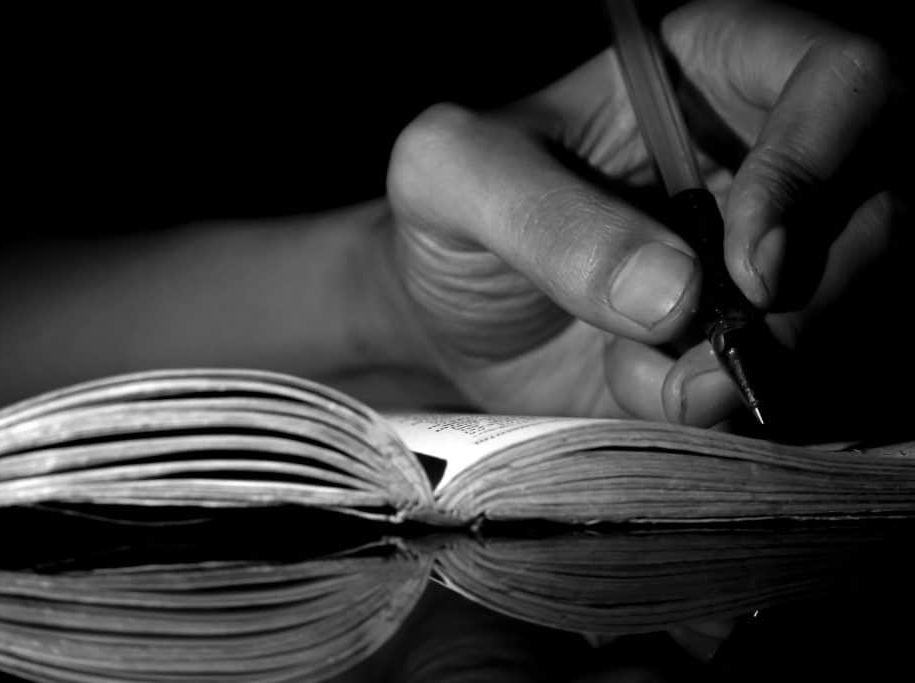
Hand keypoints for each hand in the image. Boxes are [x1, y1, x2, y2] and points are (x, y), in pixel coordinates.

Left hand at [382, 0, 908, 433]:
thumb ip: (539, 213)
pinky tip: (666, 404)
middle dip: (811, 302)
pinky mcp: (766, 339)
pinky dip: (752, 412)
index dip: (817, 164)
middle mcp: (762, 157)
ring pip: (865, 305)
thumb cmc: (450, 225)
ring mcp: (777, 255)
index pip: (839, 77)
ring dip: (775, 369)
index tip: (751, 268)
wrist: (454, 323)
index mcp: (703, 72)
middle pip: (884, 205)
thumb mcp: (449, 182)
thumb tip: (675, 292)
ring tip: (663, 392)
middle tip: (708, 367)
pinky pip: (820, 381)